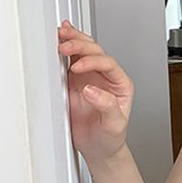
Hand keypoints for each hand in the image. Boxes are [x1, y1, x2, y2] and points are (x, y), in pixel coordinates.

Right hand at [58, 20, 133, 163]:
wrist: (99, 148)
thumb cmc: (111, 138)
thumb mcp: (114, 125)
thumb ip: (107, 106)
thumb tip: (91, 89)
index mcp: (121, 85)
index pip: (108, 64)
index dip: (92, 62)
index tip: (77, 68)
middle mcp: (106, 78)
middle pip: (96, 52)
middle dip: (80, 46)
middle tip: (64, 47)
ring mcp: (90, 78)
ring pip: (83, 51)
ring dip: (73, 40)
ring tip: (61, 34)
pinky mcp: (74, 81)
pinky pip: (70, 60)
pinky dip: (65, 47)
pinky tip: (60, 38)